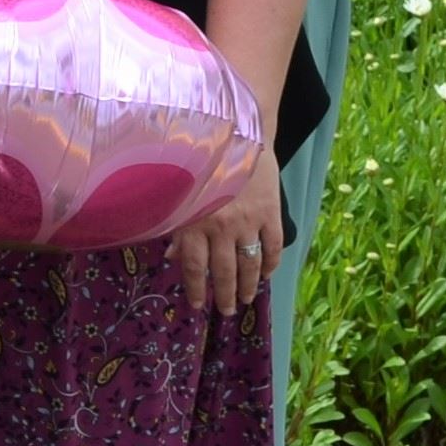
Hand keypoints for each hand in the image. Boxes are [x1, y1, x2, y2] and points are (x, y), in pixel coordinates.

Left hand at [171, 147, 283, 315]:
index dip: (195, 290)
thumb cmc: (203, 164)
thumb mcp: (181, 195)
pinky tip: (266, 274)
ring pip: (250, 264)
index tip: (197, 306)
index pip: (195, 267)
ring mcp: (249, 221)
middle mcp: (221, 226)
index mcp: (195, 223)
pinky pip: (273, 246)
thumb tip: (172, 257)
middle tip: (226, 311)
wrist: (238, 134)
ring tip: (245, 299)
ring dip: (248, 286)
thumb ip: (178, 227)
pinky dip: (271, 264)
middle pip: (224, 272)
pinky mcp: (271, 213)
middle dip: (224, 295)